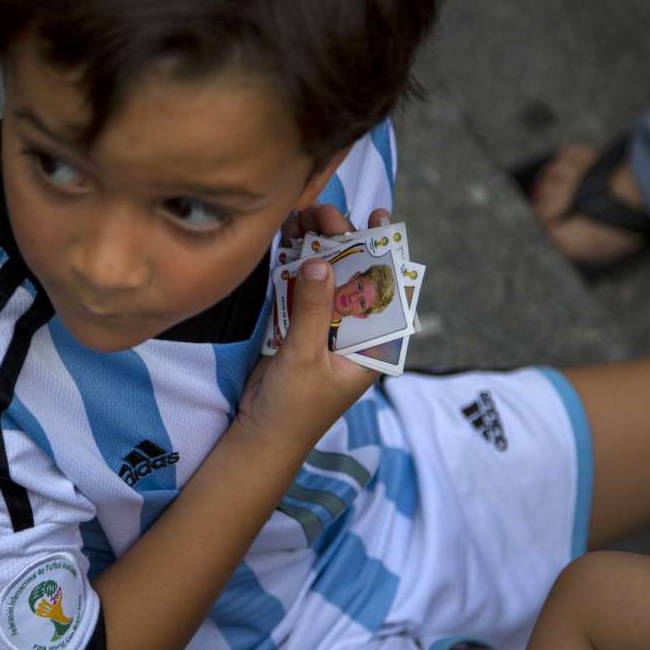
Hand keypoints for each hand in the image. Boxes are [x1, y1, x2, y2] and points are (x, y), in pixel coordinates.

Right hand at [238, 206, 388, 446]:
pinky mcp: (300, 330)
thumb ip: (313, 312)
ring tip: (304, 215)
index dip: (387, 253)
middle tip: (325, 213)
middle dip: (341, 243)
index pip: (389, 293)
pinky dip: (295, 267)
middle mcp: (354, 335)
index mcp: (372, 348)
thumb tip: (321, 264)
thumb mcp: (305, 358)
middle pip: (354, 279)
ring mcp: (327, 330)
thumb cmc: (294, 408)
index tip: (380, 218)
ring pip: (327, 281)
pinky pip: (303, 292)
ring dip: (316, 249)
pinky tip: (289, 237)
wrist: (260, 436)